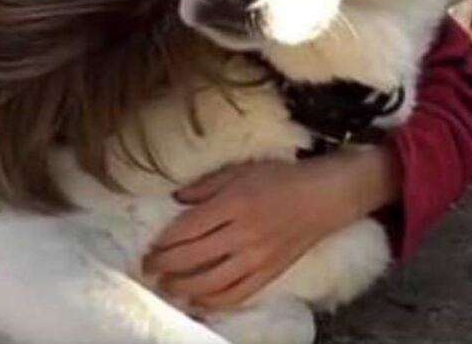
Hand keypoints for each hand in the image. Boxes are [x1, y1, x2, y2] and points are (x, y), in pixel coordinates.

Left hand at [142, 148, 398, 311]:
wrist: (325, 196)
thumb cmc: (281, 178)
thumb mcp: (241, 170)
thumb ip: (206, 185)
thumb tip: (175, 198)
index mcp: (235, 203)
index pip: (189, 228)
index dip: (164, 241)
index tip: (149, 246)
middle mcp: (244, 233)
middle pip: (194, 256)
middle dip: (165, 265)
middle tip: (147, 267)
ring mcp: (258, 257)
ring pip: (212, 281)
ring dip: (183, 286)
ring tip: (165, 286)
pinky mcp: (270, 273)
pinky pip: (238, 294)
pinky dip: (214, 301)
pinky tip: (197, 300)